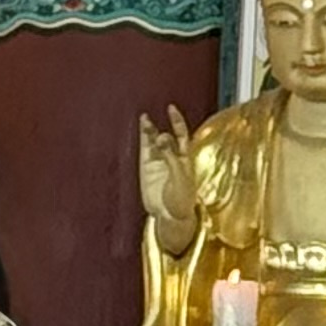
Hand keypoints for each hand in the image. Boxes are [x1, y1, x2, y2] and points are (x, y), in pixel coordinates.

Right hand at [138, 107, 196, 252]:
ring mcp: (158, 163)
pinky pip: (144, 152)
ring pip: (153, 142)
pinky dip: (142, 140)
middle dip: (162, 129)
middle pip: (166, 136)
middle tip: (153, 127)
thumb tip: (161, 137)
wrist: (171, 217)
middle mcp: (171, 157)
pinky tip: (141, 129)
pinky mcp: (147, 170)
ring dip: (149, 131)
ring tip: (145, 120)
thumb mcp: (180, 176)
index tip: (171, 108)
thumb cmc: (182, 199)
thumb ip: (170, 156)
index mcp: (185, 157)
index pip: (181, 134)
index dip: (176, 121)